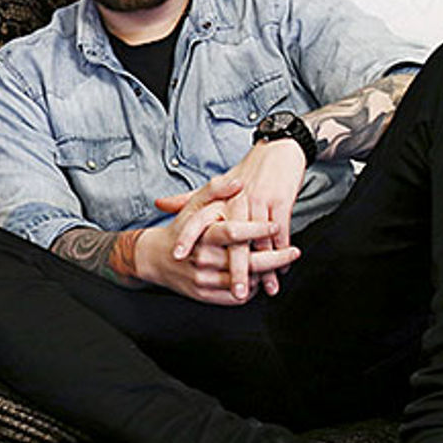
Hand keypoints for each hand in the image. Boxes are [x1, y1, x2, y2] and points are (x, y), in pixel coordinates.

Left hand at [155, 139, 308, 297]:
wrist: (277, 150)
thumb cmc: (247, 171)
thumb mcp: (216, 184)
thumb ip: (188, 198)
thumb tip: (159, 204)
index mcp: (218, 199)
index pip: (198, 221)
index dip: (188, 239)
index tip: (179, 258)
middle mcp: (237, 202)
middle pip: (234, 241)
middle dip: (237, 270)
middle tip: (236, 292)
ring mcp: (259, 203)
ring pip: (261, 242)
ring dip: (266, 268)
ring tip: (266, 289)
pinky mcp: (280, 203)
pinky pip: (281, 233)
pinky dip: (282, 252)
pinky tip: (282, 270)